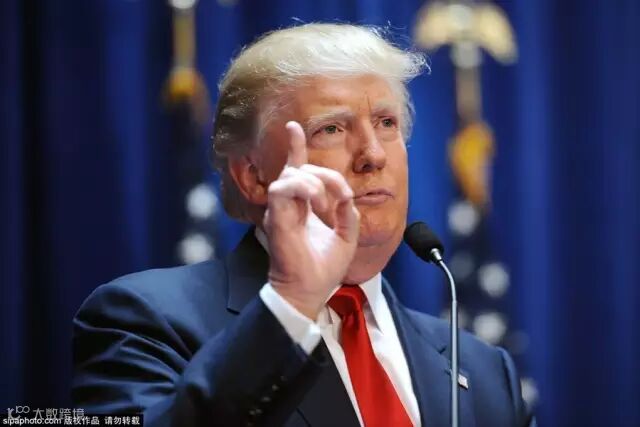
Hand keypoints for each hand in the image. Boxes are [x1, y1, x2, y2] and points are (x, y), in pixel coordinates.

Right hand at [264, 121, 359, 319]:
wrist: (310, 290)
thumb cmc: (323, 268)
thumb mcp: (347, 236)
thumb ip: (347, 211)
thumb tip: (345, 195)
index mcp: (303, 206)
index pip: (297, 170)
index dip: (295, 146)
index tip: (293, 127)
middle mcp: (289, 204)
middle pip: (301, 168)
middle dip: (326, 175)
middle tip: (343, 198)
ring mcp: (280, 209)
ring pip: (292, 174)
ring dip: (316, 183)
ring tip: (326, 205)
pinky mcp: (276, 216)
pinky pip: (284, 187)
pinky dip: (304, 190)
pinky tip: (317, 205)